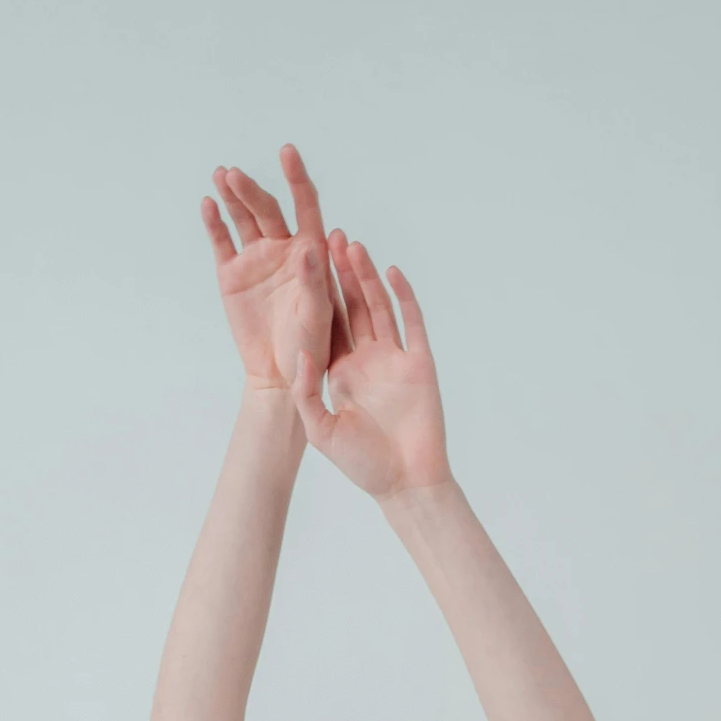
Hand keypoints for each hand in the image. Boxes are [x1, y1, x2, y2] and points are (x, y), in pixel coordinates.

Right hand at [201, 144, 351, 391]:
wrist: (278, 376)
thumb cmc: (308, 349)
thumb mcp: (317, 318)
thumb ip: (314, 281)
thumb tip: (312, 244)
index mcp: (310, 252)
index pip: (306, 205)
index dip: (297, 178)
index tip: (287, 152)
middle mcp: (282, 248)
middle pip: (268, 208)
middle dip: (252, 190)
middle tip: (234, 176)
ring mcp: (256, 259)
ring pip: (243, 218)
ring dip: (233, 196)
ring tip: (222, 175)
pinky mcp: (231, 274)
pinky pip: (222, 241)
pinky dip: (214, 223)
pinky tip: (208, 204)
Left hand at [291, 237, 450, 499]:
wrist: (406, 484)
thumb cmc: (364, 466)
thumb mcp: (322, 431)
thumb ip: (308, 393)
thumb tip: (302, 355)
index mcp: (342, 374)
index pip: (327, 326)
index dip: (316, 296)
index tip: (302, 266)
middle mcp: (367, 360)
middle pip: (351, 308)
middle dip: (339, 274)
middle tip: (327, 237)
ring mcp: (394, 359)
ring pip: (378, 308)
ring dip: (365, 277)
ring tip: (351, 245)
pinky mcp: (419, 363)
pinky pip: (410, 323)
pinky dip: (402, 297)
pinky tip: (389, 272)